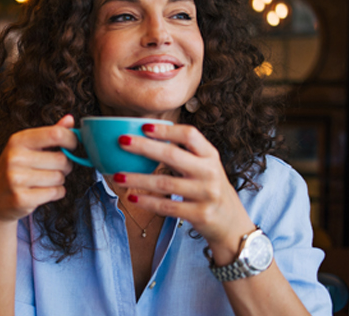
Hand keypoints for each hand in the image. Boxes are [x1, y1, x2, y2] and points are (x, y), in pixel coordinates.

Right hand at [0, 115, 76, 222]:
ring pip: (59, 177)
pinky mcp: (21, 198)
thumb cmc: (14, 171)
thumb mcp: (26, 148)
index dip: (71, 140)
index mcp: (17, 140)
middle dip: (64, 166)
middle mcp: (15, 157)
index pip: (55, 134)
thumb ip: (49, 134)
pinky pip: (55, 193)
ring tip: (44, 181)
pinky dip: (55, 193)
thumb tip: (70, 119)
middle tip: (54, 168)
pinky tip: (42, 192)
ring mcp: (16, 179)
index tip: (72, 146)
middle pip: (61, 159)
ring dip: (58, 181)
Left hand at [112, 123, 256, 263]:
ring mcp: (206, 194)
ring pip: (165, 184)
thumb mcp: (204, 167)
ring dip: (138, 179)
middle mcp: (210, 172)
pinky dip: (147, 202)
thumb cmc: (209, 189)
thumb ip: (183, 154)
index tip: (143, 126)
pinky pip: (167, 207)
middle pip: (173, 155)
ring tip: (117, 176)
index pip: (190, 135)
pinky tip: (132, 198)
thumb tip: (143, 139)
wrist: (231, 223)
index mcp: (210, 156)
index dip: (167, 129)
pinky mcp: (200, 214)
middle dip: (144, 147)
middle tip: (121, 142)